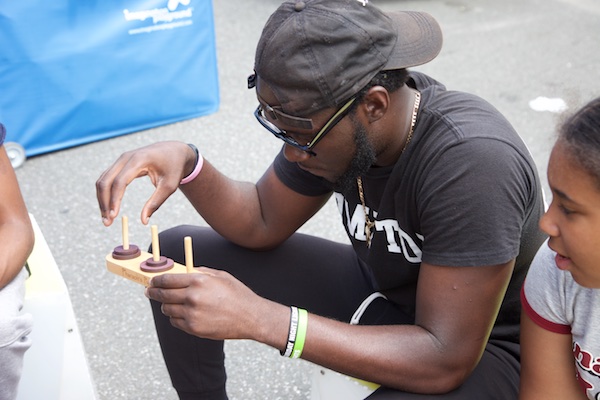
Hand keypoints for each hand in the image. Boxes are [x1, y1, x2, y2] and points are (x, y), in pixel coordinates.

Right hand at [96, 141, 194, 225]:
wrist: (175, 151)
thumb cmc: (174, 168)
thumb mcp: (170, 186)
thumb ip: (156, 202)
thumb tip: (143, 221)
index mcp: (139, 160)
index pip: (120, 182)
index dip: (115, 200)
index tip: (114, 216)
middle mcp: (126, 157)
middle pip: (106, 181)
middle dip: (104, 202)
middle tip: (107, 222)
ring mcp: (121, 159)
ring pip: (103, 180)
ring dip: (102, 200)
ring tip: (106, 219)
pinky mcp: (120, 164)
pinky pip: (107, 178)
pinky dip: (105, 193)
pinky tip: (108, 208)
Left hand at [145, 268, 264, 339]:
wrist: (250, 317)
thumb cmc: (237, 294)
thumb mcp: (220, 276)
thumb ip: (199, 272)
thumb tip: (182, 271)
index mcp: (198, 281)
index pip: (167, 279)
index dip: (156, 280)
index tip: (152, 281)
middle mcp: (192, 297)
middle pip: (162, 295)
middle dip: (153, 293)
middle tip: (150, 292)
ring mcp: (192, 314)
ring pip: (167, 309)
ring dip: (166, 305)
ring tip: (170, 303)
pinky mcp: (194, 328)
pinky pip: (175, 322)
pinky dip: (176, 317)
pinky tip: (183, 313)